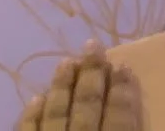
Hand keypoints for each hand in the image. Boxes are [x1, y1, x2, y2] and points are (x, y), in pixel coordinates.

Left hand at [16, 47, 141, 130]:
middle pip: (87, 106)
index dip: (122, 92)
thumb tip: (133, 112)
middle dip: (91, 75)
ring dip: (62, 86)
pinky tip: (36, 97)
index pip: (119, 119)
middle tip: (93, 45)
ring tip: (66, 60)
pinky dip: (32, 115)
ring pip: (57, 113)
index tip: (123, 64)